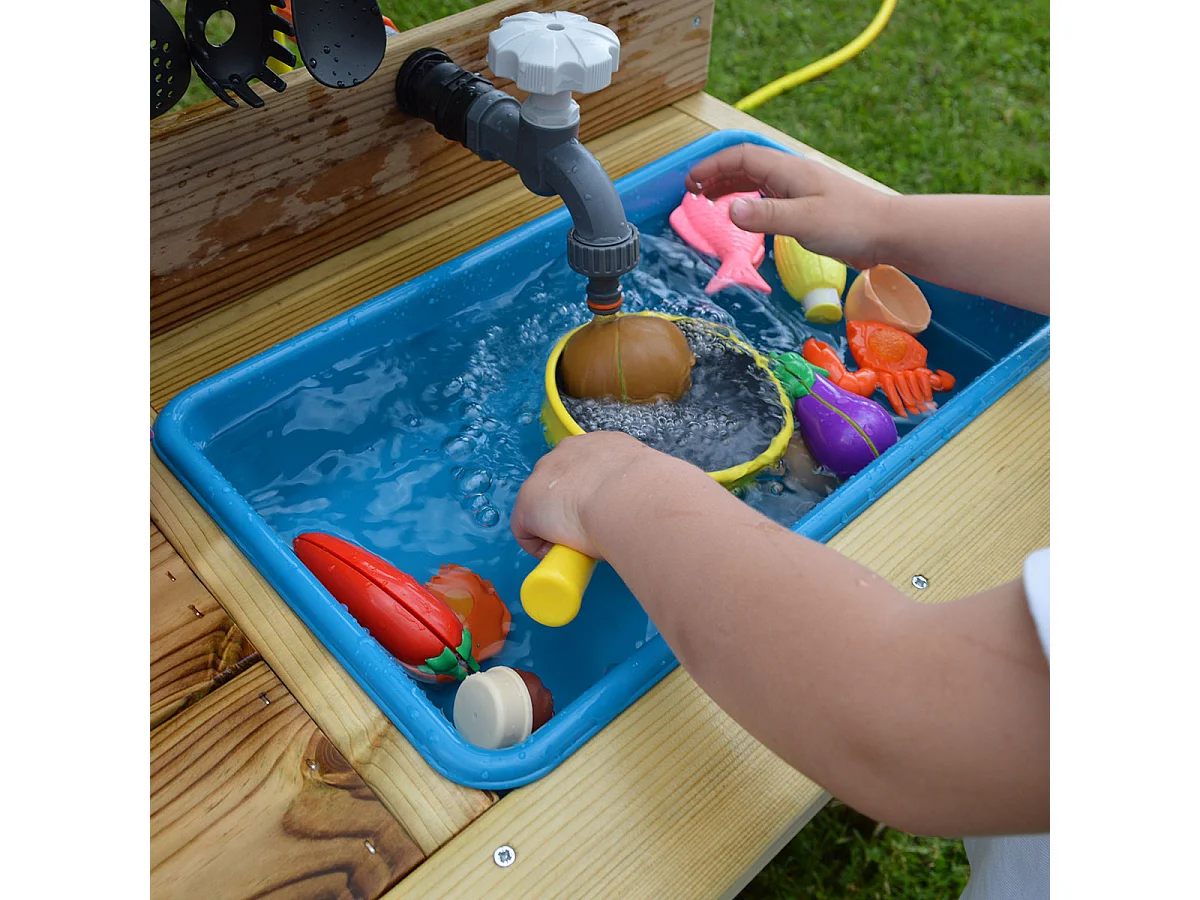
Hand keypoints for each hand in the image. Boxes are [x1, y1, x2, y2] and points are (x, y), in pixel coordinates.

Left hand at [510, 431, 673, 559]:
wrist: (632, 496)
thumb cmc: (653, 493)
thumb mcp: (652, 482)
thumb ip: (647, 490)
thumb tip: (659, 511)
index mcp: (602, 444)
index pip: (588, 467)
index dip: (592, 493)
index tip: (604, 513)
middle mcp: (569, 450)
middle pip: (559, 483)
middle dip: (570, 507)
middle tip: (591, 531)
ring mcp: (544, 475)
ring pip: (541, 506)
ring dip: (555, 526)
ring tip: (578, 545)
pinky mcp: (528, 503)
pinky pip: (526, 530)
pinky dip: (540, 546)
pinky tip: (561, 553)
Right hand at [685, 143, 893, 270]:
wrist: (888, 232)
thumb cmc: (851, 224)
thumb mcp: (804, 221)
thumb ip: (766, 216)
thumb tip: (729, 210)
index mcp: (788, 170)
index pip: (741, 158)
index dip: (712, 167)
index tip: (690, 184)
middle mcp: (791, 175)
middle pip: (745, 165)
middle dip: (716, 175)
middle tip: (693, 194)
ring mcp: (799, 189)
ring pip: (755, 180)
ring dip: (730, 187)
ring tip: (709, 201)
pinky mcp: (806, 206)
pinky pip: (768, 196)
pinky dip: (748, 201)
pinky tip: (744, 214)